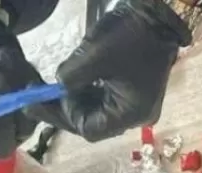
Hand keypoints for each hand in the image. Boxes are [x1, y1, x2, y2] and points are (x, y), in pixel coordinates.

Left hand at [31, 0, 190, 141]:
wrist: (162, 14)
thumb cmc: (132, 35)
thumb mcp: (96, 55)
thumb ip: (70, 76)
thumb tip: (57, 86)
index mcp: (131, 113)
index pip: (89, 129)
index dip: (64, 115)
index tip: (44, 99)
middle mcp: (136, 116)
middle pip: (93, 122)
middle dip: (66, 107)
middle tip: (39, 96)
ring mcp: (137, 104)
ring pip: (98, 110)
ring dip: (75, 99)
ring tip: (54, 86)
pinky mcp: (135, 92)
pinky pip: (106, 99)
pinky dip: (87, 92)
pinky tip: (74, 81)